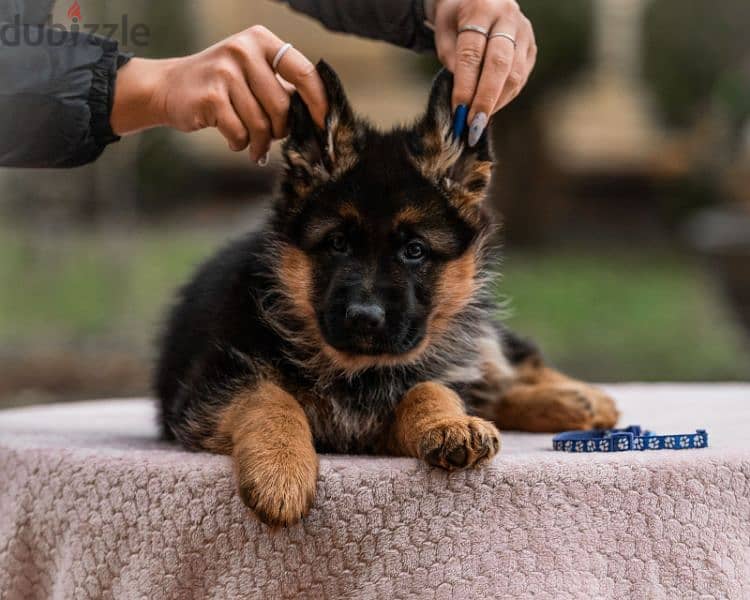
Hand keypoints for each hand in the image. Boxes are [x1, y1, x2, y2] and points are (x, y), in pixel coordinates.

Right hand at [110, 26, 327, 164]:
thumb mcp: (252, 74)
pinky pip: (240, 133)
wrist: (169, 87)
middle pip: (282, 106)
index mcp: (261, 41)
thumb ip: (281, 88)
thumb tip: (317, 118)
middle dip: (280, 130)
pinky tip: (232, 138)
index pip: (303, 72)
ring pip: (261, 124)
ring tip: (252, 145)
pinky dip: (240, 143)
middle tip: (271, 137)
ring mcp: (225, 71)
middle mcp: (243, 50)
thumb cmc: (220, 85)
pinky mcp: (211, 95)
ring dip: (259, 143)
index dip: (318, 102)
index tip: (323, 123)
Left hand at [430, 0, 536, 144]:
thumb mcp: (444, 29)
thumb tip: (464, 94)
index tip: (457, 110)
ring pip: (514, 74)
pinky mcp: (531, 48)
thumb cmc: (457, 18)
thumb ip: (450, 57)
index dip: (465, 85)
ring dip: (496, 103)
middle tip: (473, 125)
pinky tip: (490, 109)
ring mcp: (524, 33)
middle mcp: (508, 18)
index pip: (472, 53)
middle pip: (499, 64)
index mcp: (482, 8)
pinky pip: (520, 79)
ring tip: (479, 122)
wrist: (481, 0)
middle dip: (485, 99)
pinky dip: (504, 98)